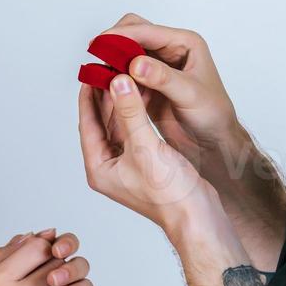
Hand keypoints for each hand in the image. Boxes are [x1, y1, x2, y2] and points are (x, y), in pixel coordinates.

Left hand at [89, 16, 285, 269]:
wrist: (198, 217)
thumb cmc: (170, 195)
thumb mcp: (145, 147)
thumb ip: (131, 112)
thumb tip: (117, 82)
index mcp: (99, 168)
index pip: (87, 123)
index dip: (88, 95)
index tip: (92, 71)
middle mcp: (110, 167)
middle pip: (102, 122)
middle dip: (106, 95)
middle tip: (109, 67)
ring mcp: (129, 165)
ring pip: (120, 124)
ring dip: (123, 101)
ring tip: (126, 73)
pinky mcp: (147, 163)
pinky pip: (136, 129)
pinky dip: (138, 111)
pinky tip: (145, 94)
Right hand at [92, 14, 269, 194]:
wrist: (214, 143)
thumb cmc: (214, 115)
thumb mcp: (190, 95)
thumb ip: (163, 78)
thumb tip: (136, 64)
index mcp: (185, 43)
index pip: (148, 31)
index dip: (122, 35)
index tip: (101, 44)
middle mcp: (170, 50)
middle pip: (133, 33)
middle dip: (114, 43)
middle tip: (96, 56)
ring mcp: (157, 67)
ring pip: (125, 53)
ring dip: (111, 62)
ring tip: (97, 75)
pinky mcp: (147, 84)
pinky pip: (124, 75)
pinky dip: (114, 80)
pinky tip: (105, 90)